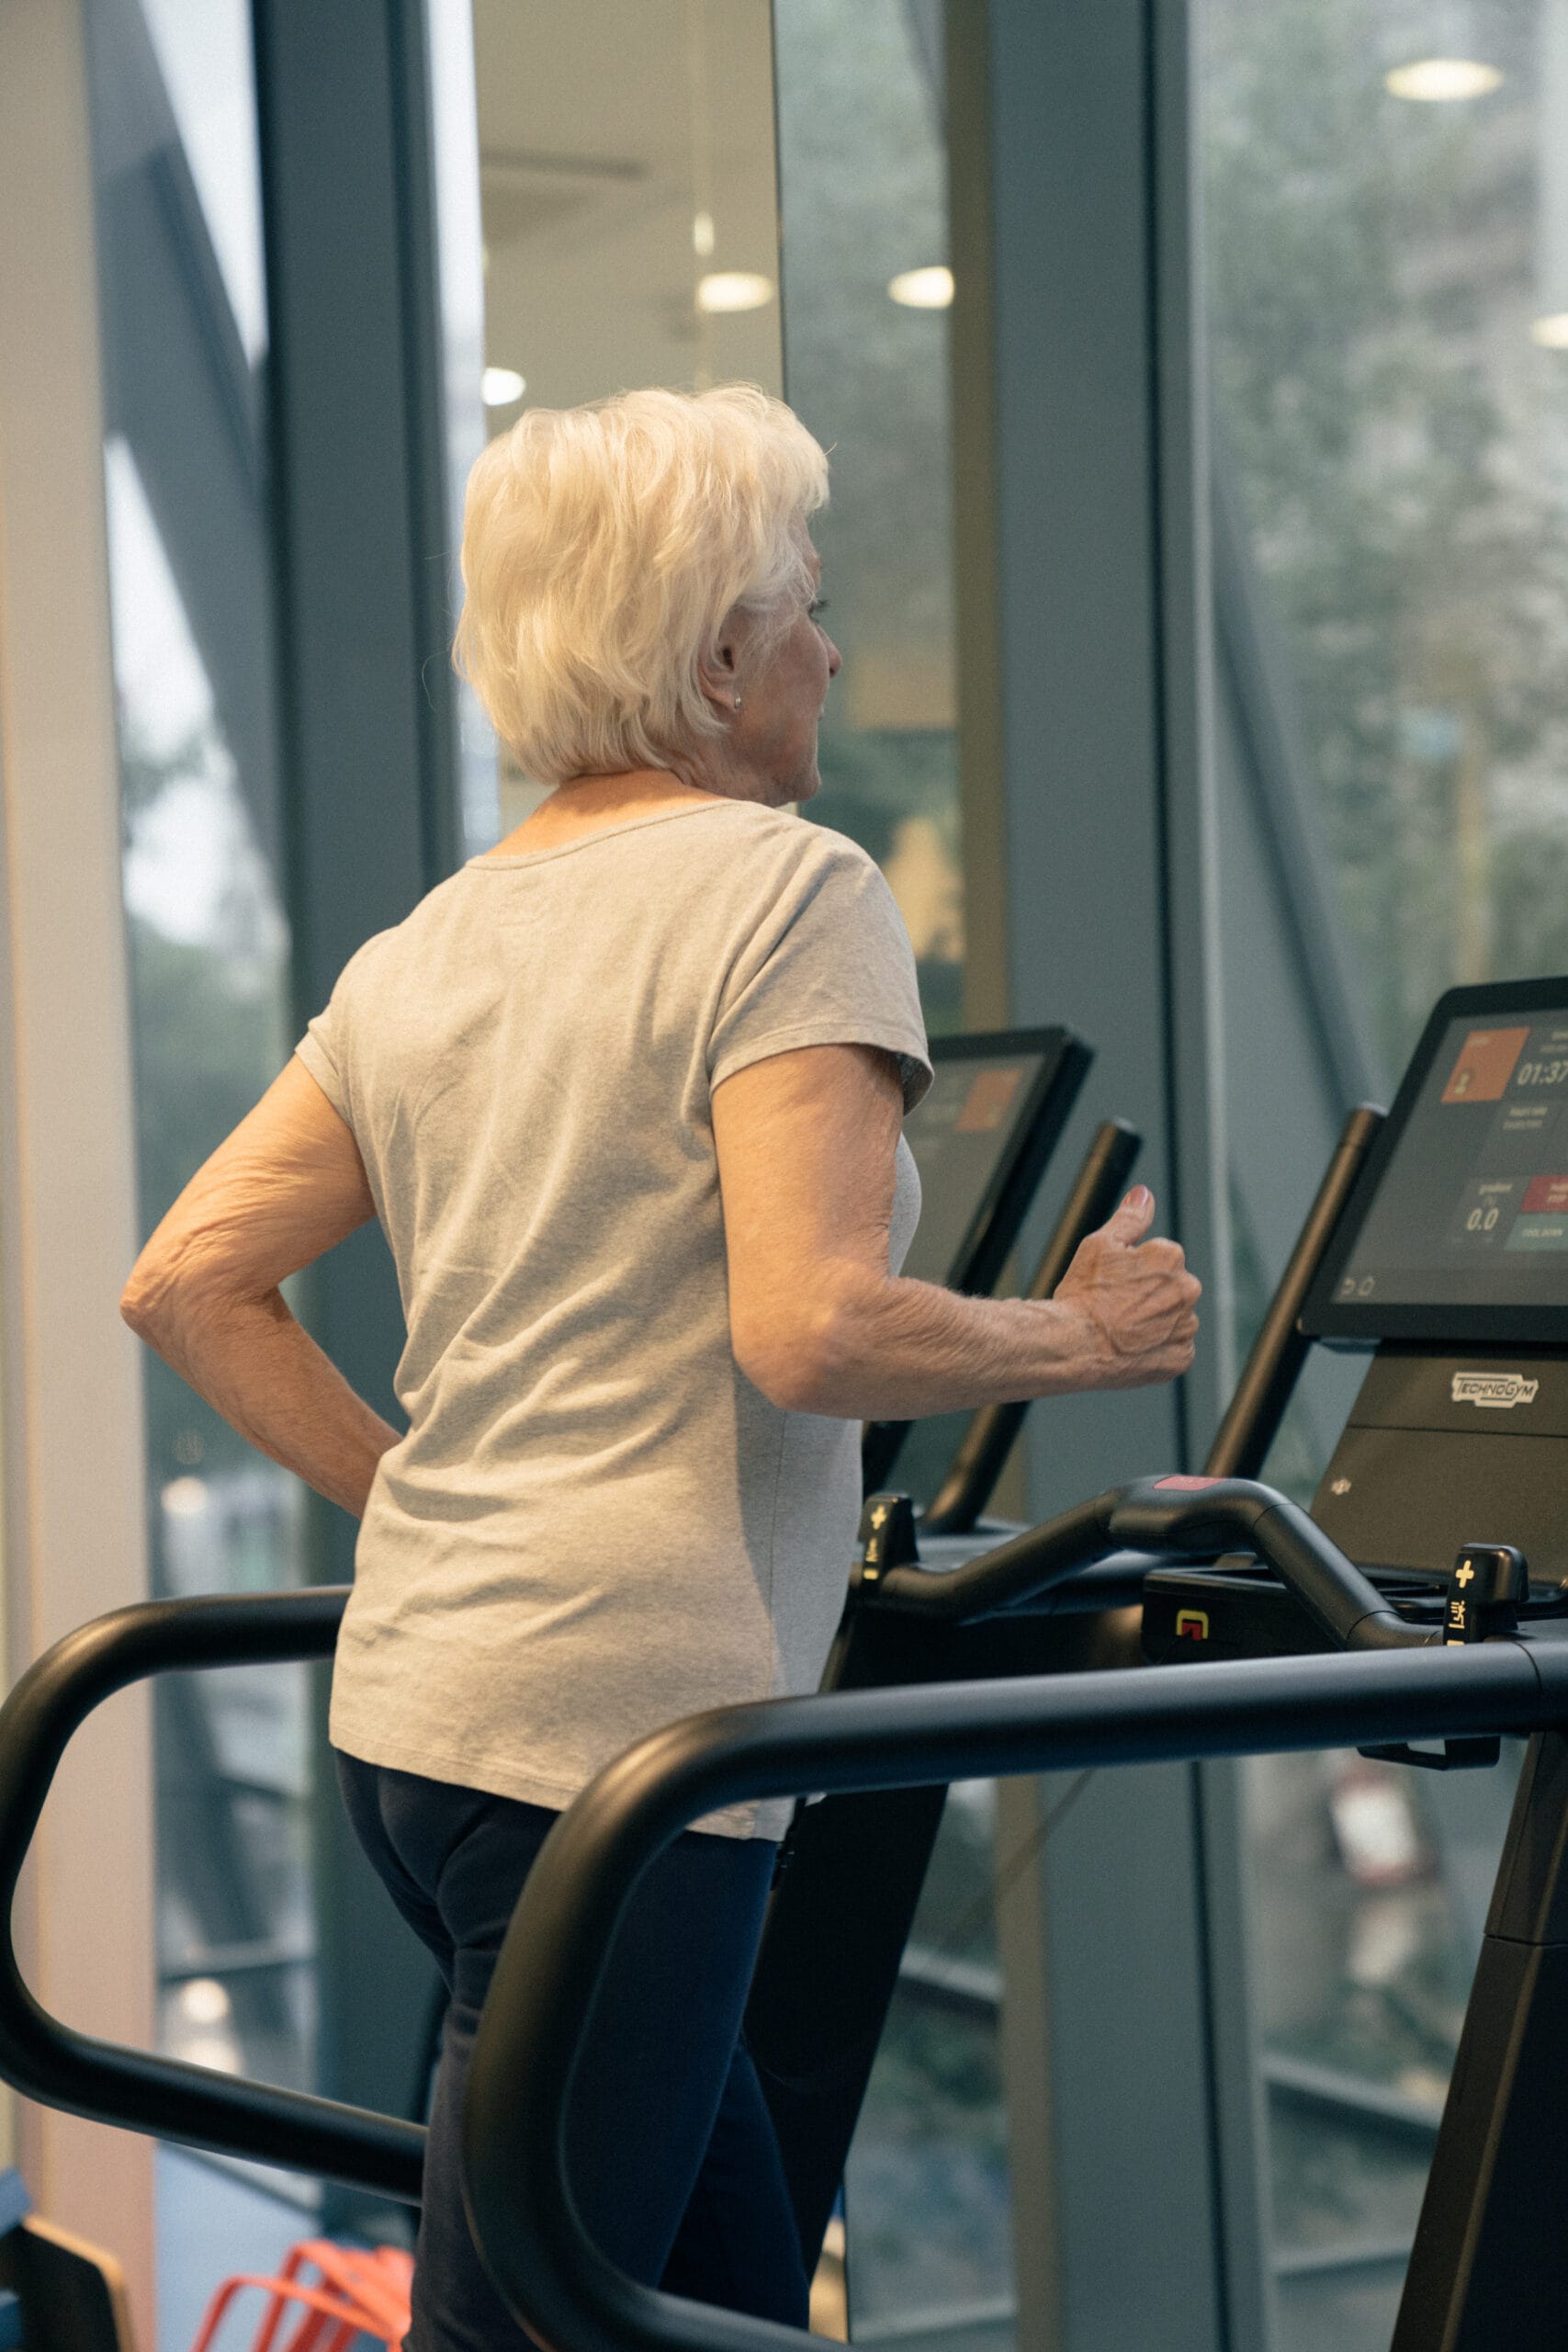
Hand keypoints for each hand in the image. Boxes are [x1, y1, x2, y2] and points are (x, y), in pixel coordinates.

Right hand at [1052, 1186, 1200, 1388]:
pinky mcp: (1181, 1358)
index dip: (1133, 1270)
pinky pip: (1175, 1349)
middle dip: (1150, 1294)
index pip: (1160, 1257)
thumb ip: (1130, 1217)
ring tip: (1122, 1329)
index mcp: (1171, 1257)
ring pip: (1174, 1319)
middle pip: (1170, 1287)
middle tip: (1116, 1306)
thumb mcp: (1100, 1244)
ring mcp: (1185, 1327)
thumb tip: (1144, 1194)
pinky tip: (1132, 1348)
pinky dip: (1158, 1350)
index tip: (1113, 1282)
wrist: (1074, 1345)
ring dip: (1155, 1322)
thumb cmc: (1083, 1294)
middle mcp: (1187, 1290)